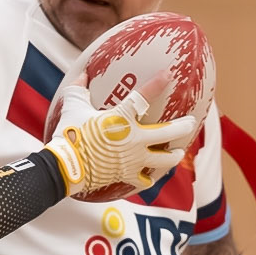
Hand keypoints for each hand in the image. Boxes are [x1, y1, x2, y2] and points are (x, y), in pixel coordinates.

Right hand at [45, 70, 195, 199]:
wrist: (65, 167)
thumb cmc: (69, 135)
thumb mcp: (73, 107)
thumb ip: (78, 89)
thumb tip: (82, 75)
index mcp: (121, 118)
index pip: (143, 97)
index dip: (157, 84)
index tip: (168, 75)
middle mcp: (134, 138)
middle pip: (168, 132)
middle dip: (183, 126)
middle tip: (190, 122)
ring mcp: (133, 159)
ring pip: (164, 159)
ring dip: (174, 155)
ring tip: (178, 152)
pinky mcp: (127, 175)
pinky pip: (144, 180)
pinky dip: (148, 178)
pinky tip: (152, 176)